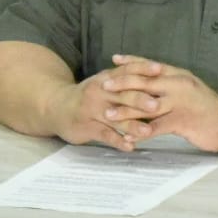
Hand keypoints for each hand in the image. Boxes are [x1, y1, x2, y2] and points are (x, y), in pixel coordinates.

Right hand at [43, 69, 163, 151]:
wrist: (57, 107)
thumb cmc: (90, 94)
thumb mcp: (105, 81)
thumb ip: (127, 77)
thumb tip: (160, 72)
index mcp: (107, 78)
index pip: (127, 71)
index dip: (143, 69)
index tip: (160, 70)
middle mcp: (100, 92)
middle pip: (122, 95)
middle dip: (140, 100)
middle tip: (157, 105)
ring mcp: (92, 110)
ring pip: (115, 118)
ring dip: (132, 125)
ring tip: (148, 132)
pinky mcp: (87, 127)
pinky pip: (105, 135)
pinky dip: (118, 141)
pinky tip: (130, 147)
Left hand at [98, 54, 217, 151]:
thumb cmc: (207, 107)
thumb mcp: (191, 88)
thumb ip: (171, 83)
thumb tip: (150, 78)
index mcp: (180, 75)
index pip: (152, 65)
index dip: (132, 62)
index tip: (114, 60)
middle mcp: (179, 85)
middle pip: (145, 82)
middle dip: (122, 83)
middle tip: (103, 85)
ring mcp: (180, 103)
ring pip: (147, 105)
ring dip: (125, 111)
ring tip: (108, 114)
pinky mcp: (182, 121)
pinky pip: (156, 127)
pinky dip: (140, 132)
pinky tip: (128, 137)